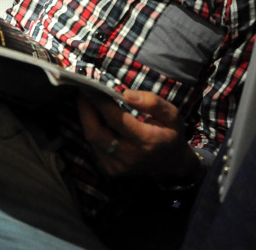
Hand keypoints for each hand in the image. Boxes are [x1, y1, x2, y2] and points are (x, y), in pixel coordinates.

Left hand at [77, 90, 202, 180]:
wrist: (170, 164)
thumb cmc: (171, 133)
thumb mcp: (172, 115)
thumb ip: (153, 103)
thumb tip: (126, 94)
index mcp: (147, 142)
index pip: (117, 120)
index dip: (101, 102)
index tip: (92, 86)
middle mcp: (130, 157)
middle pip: (96, 133)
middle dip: (86, 110)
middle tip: (83, 92)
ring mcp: (119, 167)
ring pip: (92, 140)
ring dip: (86, 118)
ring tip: (87, 101)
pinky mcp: (111, 170)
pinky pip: (95, 147)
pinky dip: (93, 129)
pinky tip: (96, 118)